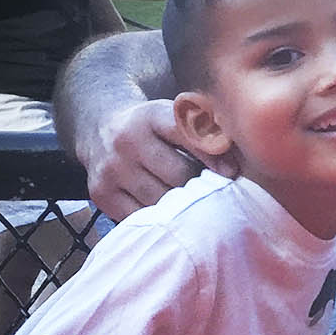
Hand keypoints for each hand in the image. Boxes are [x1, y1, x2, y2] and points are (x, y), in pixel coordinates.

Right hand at [82, 98, 235, 219]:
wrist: (100, 129)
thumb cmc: (153, 128)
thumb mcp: (174, 115)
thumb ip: (205, 131)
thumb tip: (236, 162)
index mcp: (151, 116)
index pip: (187, 136)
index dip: (213, 155)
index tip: (232, 172)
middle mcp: (127, 140)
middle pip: (178, 175)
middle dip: (201, 185)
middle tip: (216, 193)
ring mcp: (111, 169)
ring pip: (160, 199)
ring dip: (183, 205)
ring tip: (197, 206)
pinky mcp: (101, 193)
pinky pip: (139, 216)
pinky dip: (159, 219)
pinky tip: (171, 215)